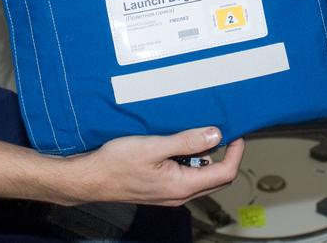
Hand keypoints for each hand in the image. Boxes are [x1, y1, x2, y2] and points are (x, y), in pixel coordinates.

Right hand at [63, 127, 243, 205]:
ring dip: (205, 157)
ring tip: (196, 133)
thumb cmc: (115, 163)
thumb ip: (187, 141)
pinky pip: (186, 176)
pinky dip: (190, 160)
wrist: (90, 178)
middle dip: (224, 155)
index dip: (235, 153)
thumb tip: (215, 136)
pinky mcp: (161, 188)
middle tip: (222, 131)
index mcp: (181, 186)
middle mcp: (179, 194)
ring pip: (201, 177)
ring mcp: (170, 193)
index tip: (236, 134)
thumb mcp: (154, 146)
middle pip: (217, 178)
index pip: (224, 173)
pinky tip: (179, 144)